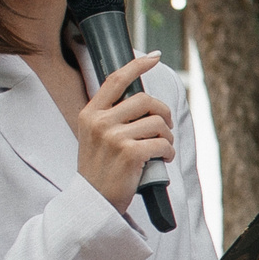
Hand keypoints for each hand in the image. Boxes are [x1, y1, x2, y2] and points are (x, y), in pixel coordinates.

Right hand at [76, 51, 175, 213]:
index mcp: (90, 114)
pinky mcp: (129, 153)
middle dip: (162, 113)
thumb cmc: (100, 169)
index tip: (154, 56)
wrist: (93, 202)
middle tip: (164, 128)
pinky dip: (168, 152)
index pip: (116, 80)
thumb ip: (111, 115)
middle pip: (145, 100)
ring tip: (162, 147)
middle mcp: (99, 122)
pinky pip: (162, 144)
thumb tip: (142, 98)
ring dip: (167, 136)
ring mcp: (114, 137)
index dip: (137, 65)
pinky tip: (163, 159)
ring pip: (157, 123)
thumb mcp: (94, 136)